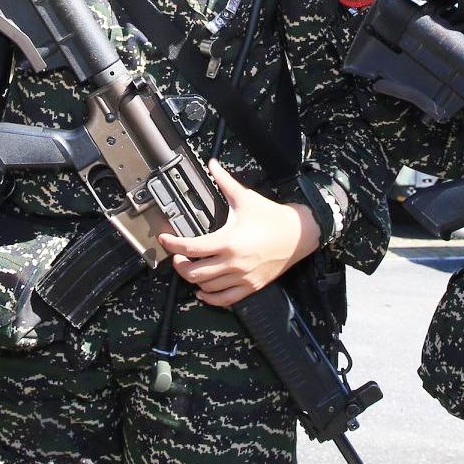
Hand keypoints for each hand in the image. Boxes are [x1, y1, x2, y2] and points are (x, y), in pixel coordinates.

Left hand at [158, 161, 319, 306]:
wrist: (298, 234)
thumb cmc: (272, 217)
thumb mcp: (245, 198)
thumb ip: (224, 182)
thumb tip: (212, 164)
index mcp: (228, 241)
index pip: (191, 248)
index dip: (172, 244)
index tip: (164, 239)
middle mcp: (232, 262)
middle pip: (194, 272)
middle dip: (180, 265)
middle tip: (177, 256)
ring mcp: (241, 277)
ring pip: (206, 287)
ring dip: (193, 279)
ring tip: (190, 268)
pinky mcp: (251, 286)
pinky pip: (225, 300)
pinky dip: (210, 298)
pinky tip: (203, 292)